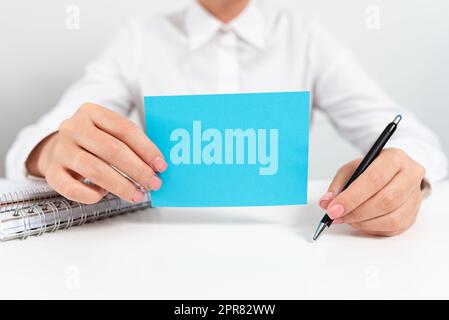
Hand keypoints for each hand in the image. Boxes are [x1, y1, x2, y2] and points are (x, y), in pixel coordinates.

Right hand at [26, 103, 166, 203]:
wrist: (57, 147)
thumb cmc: (94, 141)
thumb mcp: (110, 132)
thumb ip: (131, 143)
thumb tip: (158, 167)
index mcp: (91, 112)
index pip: (124, 129)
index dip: (146, 149)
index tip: (161, 166)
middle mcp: (73, 128)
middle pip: (112, 150)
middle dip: (138, 170)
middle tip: (153, 183)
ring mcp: (60, 150)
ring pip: (95, 170)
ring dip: (121, 186)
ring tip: (137, 194)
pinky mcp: (51, 172)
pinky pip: (73, 189)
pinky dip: (92, 195)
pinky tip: (103, 194)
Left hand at [318, 148, 425, 236]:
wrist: (393, 173)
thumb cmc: (372, 169)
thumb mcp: (352, 168)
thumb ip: (338, 185)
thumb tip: (326, 203)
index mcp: (394, 158)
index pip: (374, 179)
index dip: (352, 197)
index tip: (333, 208)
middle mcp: (410, 176)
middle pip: (386, 200)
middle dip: (356, 212)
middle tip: (336, 216)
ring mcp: (415, 197)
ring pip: (391, 218)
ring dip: (363, 222)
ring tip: (347, 219)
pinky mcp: (413, 214)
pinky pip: (393, 228)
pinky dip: (372, 228)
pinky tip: (360, 222)